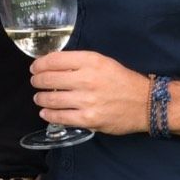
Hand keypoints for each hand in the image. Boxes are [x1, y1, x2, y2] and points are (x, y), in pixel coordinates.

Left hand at [30, 50, 148, 134]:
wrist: (144, 103)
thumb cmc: (122, 80)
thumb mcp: (102, 61)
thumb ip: (78, 62)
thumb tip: (52, 64)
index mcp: (91, 61)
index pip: (55, 60)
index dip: (39, 64)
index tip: (35, 67)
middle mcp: (87, 79)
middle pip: (49, 79)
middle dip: (37, 81)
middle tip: (35, 82)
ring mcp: (87, 101)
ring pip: (52, 99)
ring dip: (40, 98)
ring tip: (39, 98)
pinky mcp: (89, 119)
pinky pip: (61, 117)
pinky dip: (49, 114)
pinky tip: (45, 113)